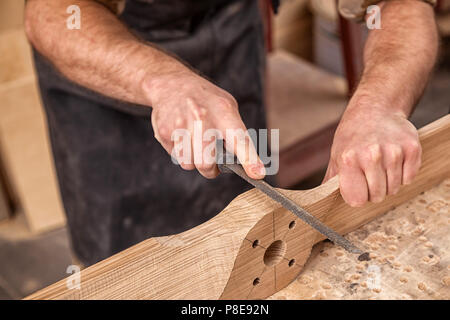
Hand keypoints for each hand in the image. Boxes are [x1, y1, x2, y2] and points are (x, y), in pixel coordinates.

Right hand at [142, 69, 264, 178]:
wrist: (171, 83)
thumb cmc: (206, 100)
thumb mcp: (227, 106)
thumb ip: (235, 134)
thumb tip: (247, 167)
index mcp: (224, 112)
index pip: (240, 140)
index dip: (250, 159)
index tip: (257, 174)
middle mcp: (202, 118)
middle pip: (205, 163)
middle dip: (210, 170)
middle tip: (213, 165)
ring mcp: (181, 125)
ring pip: (189, 164)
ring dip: (193, 160)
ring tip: (195, 143)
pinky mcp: (164, 131)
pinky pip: (176, 157)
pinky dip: (181, 152)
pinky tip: (182, 136)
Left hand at [323, 103, 421, 206]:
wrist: (375, 109)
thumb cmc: (352, 137)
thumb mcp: (335, 156)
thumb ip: (331, 181)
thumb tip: (320, 202)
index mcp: (348, 160)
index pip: (357, 200)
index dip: (357, 196)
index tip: (357, 186)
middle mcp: (371, 155)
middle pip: (377, 196)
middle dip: (373, 190)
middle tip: (369, 174)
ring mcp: (394, 151)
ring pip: (394, 188)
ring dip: (388, 182)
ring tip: (380, 164)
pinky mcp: (412, 148)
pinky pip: (409, 178)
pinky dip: (403, 174)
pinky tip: (393, 159)